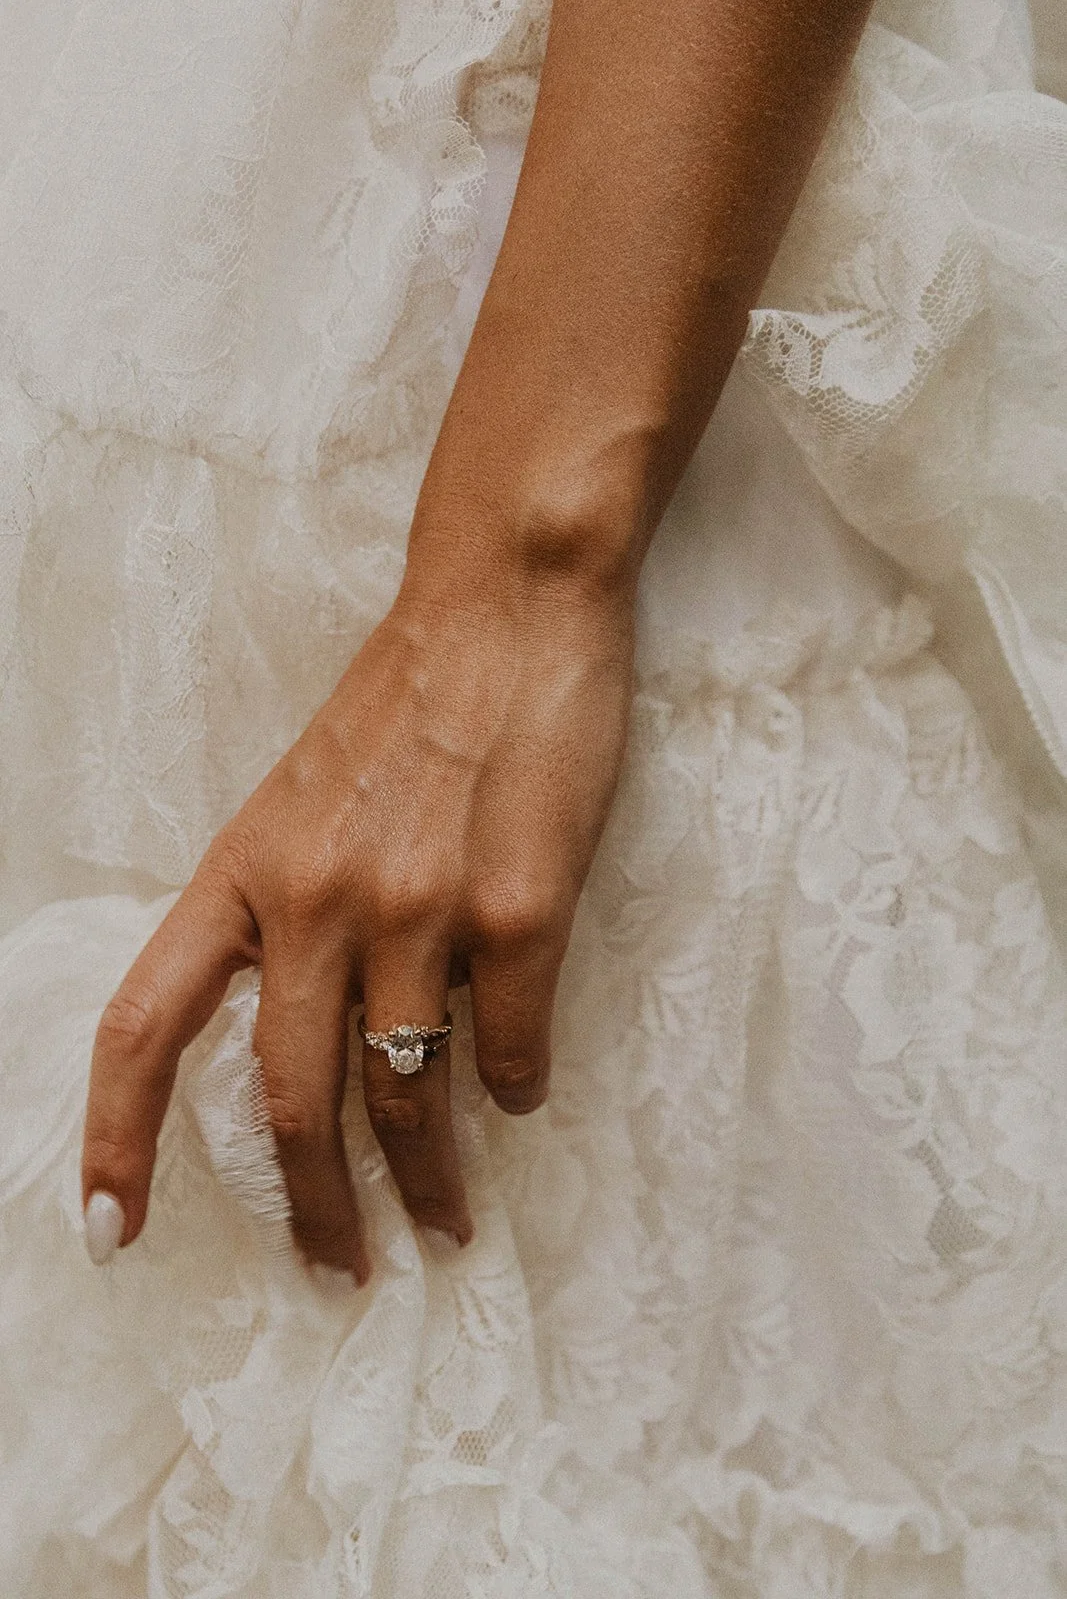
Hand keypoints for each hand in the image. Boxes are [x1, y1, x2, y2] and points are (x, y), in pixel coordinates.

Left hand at [81, 564, 633, 1278]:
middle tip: (340, 1266)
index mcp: (244, 870)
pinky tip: (518, 1099)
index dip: (117, 1139)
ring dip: (428, 1180)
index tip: (111, 1231)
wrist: (506, 607)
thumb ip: (287, 907)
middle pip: (289, 1102)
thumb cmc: (406, 700)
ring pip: (407, 1094)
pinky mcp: (519, 909)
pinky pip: (511, 1046)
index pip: (145, 1025)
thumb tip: (319, 1034)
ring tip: (446, 1221)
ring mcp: (419, 908)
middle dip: (315, 1210)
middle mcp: (317, 900)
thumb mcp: (299, 798)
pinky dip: (516, 1090)